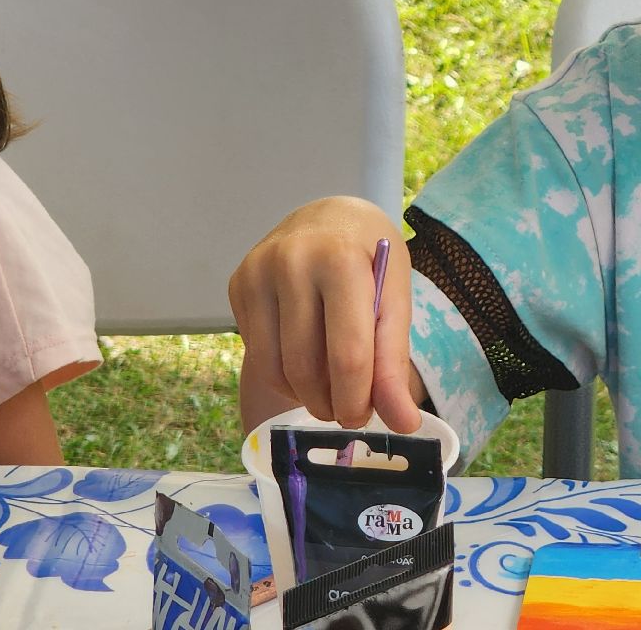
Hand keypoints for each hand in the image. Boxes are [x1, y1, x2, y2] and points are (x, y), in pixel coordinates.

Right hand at [229, 196, 423, 433]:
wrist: (329, 216)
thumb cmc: (369, 258)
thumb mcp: (395, 300)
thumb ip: (394, 363)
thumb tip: (402, 424)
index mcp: (340, 261)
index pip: (348, 353)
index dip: (357, 399)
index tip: (364, 418)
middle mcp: (291, 262)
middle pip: (306, 368)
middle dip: (330, 404)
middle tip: (347, 411)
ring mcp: (257, 273)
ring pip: (275, 369)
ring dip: (305, 396)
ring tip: (328, 391)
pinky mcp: (237, 285)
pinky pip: (258, 356)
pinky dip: (284, 376)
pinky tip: (304, 362)